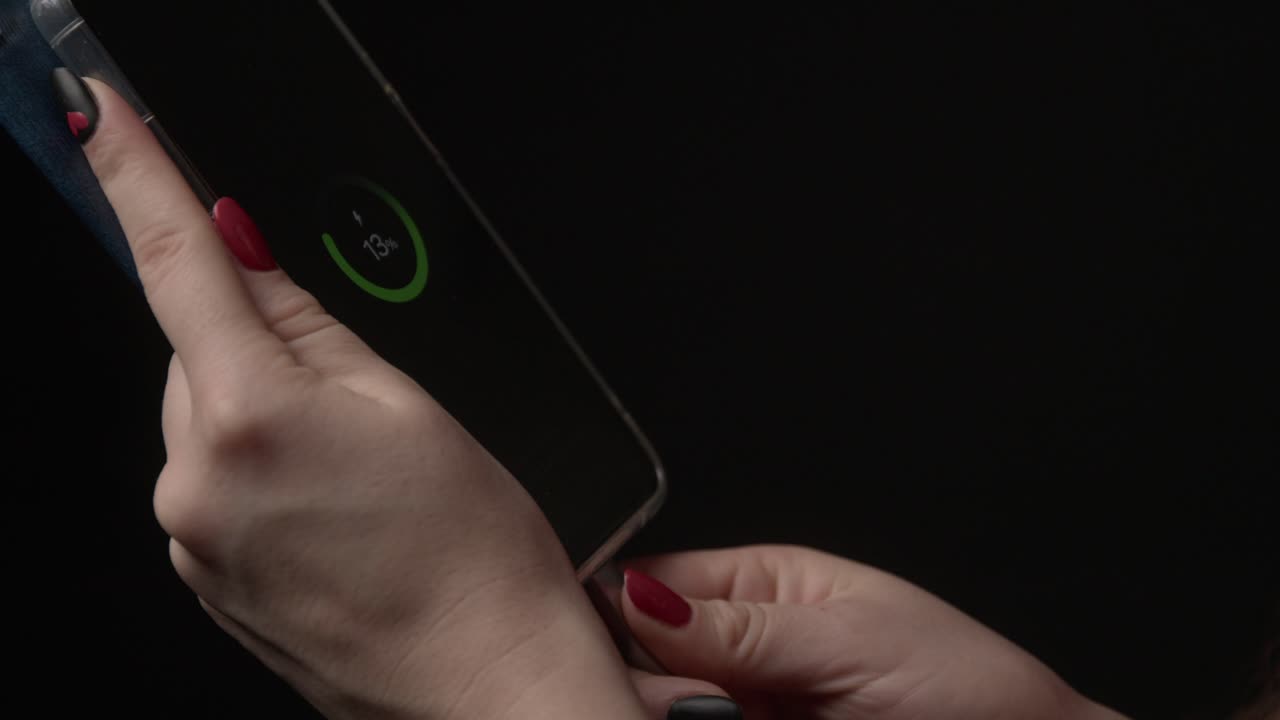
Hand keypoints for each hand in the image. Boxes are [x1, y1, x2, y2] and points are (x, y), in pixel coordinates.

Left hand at [58, 73, 645, 719]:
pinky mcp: (207, 582)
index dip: (136, 176)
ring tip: (360, 477)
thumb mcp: (407, 403)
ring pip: (208, 423)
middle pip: (200, 356)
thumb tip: (243, 253)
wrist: (484, 683)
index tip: (100, 118)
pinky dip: (263, 475)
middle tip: (358, 398)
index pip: (176, 265)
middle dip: (262, 348)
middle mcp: (194, 486)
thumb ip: (307, 321)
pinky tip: (337, 513)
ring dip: (267, 418)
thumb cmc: (472, 558)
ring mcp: (192, 544)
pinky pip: (216, 487)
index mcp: (249, 418)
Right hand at [624, 545, 1127, 719]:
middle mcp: (745, 647)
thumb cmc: (965, 684)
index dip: (623, 607)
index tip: (615, 638)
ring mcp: (748, 706)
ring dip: (673, 713)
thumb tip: (641, 597)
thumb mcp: (848, 639)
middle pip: (647, 654)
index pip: (658, 580)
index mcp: (764, 584)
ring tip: (719, 717)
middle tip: (696, 699)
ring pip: (666, 707)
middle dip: (654, 677)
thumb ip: (742, 627)